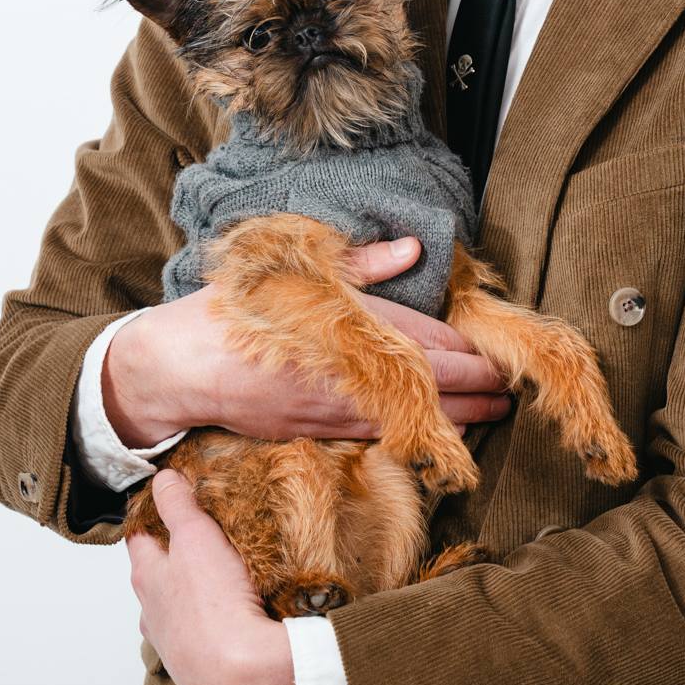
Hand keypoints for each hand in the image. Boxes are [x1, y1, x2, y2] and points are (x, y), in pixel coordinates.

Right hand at [104, 236, 513, 445]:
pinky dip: (409, 433)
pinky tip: (433, 436)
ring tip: (491, 413)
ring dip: (452, 414)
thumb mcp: (289, 270)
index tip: (497, 350)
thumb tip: (413, 248)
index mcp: (340, 329)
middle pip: (423, 382)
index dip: (463, 348)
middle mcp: (342, 375)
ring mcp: (327, 409)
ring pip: (405, 414)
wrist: (172, 366)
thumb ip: (357, 263)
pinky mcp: (310, 431)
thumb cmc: (228, 312)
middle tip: (512, 387)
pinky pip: (372, 434)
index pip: (419, 340)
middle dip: (472, 386)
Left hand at [127, 468, 295, 684]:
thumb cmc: (213, 603)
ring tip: (219, 577)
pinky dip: (210, 621)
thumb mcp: (196, 537)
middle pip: (155, 574)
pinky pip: (199, 634)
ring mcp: (172, 642)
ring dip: (191, 593)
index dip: (150, 516)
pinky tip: (230, 615)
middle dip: (172, 554)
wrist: (238, 672)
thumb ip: (178, 505)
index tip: (165, 500)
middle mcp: (151, 612)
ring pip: (175, 607)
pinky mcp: (197, 664)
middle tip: (199, 534)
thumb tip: (163, 477)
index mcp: (146, 576)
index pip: (138, 537)